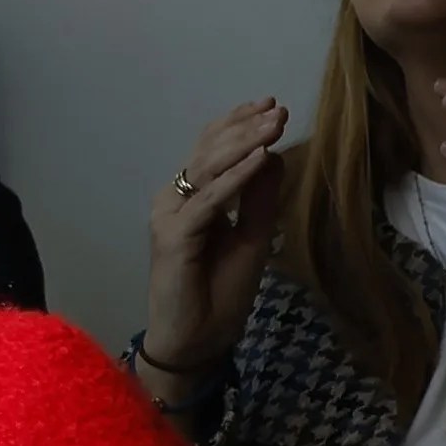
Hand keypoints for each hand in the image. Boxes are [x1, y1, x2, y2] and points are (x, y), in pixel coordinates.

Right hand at [135, 98, 289, 393]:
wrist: (196, 341)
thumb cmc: (219, 294)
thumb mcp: (251, 239)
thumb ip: (258, 200)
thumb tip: (273, 156)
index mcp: (189, 198)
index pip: (211, 150)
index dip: (237, 124)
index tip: (270, 103)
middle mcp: (173, 199)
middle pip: (208, 151)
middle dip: (245, 127)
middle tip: (276, 108)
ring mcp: (169, 216)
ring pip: (206, 168)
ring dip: (243, 143)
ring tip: (272, 124)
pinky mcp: (173, 236)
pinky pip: (209, 200)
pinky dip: (236, 178)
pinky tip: (260, 160)